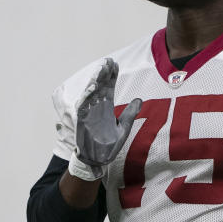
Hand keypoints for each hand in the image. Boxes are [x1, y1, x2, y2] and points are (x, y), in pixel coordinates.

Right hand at [70, 58, 141, 180]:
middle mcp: (97, 108)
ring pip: (91, 93)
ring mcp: (89, 113)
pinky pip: (84, 107)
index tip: (115, 64)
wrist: (98, 160)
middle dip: (104, 74)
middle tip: (108, 61)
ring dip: (95, 81)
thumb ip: (130, 114)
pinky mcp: (83, 121)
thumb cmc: (109, 146)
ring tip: (101, 69)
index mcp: (106, 108)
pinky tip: (93, 88)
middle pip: (100, 87)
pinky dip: (87, 97)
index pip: (109, 88)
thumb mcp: (124, 128)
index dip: (111, 76)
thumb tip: (139, 99)